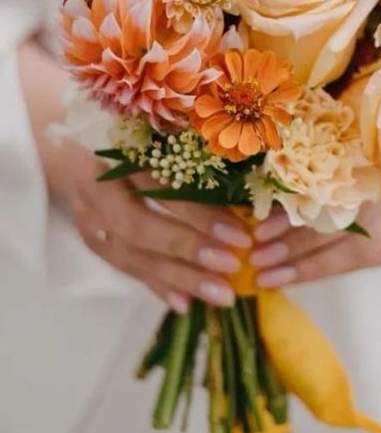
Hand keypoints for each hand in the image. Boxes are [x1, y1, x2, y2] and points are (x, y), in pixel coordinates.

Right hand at [66, 146, 250, 313]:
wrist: (79, 141)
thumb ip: (194, 155)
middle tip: (231, 266)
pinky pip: (125, 267)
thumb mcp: (163, 131)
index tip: (239, 234)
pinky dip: (157, 285)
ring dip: (178, 277)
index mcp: (113, 149)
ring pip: (130, 255)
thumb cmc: (139, 130)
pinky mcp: (93, 238)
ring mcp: (88, 217)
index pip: (158, 187)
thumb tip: (248, 194)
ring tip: (220, 294)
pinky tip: (186, 303)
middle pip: (138, 226)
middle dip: (187, 249)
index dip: (198, 213)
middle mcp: (93, 186)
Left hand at [249, 102, 380, 287]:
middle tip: (250, 262)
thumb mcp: (367, 146)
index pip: (326, 220)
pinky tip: (295, 271)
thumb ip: (332, 163)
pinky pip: (350, 263)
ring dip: (299, 270)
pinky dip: (321, 266)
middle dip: (287, 257)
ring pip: (339, 261)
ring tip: (265, 276)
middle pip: (329, 246)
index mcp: (379, 193)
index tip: (255, 235)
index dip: (288, 230)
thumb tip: (278, 179)